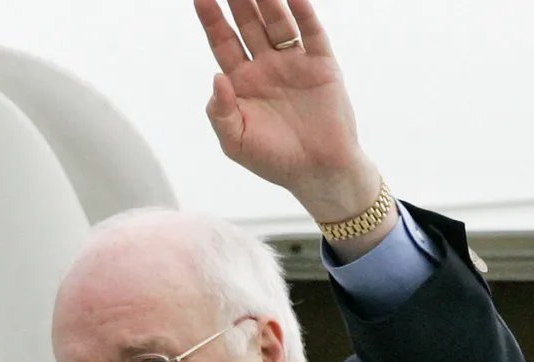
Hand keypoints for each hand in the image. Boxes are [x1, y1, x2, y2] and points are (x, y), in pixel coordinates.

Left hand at [195, 0, 380, 221]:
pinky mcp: (321, 65)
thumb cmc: (273, 160)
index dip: (212, 19)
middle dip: (237, 0)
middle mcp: (266, 67)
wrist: (319, 172)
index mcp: (241, 83)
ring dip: (267, 0)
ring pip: (277, 22)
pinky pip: (311, 32)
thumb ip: (220, 111)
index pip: (222, 42)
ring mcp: (294, 63)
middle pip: (248, 24)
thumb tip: (216, 77)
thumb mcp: (235, 141)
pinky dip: (303, 12)